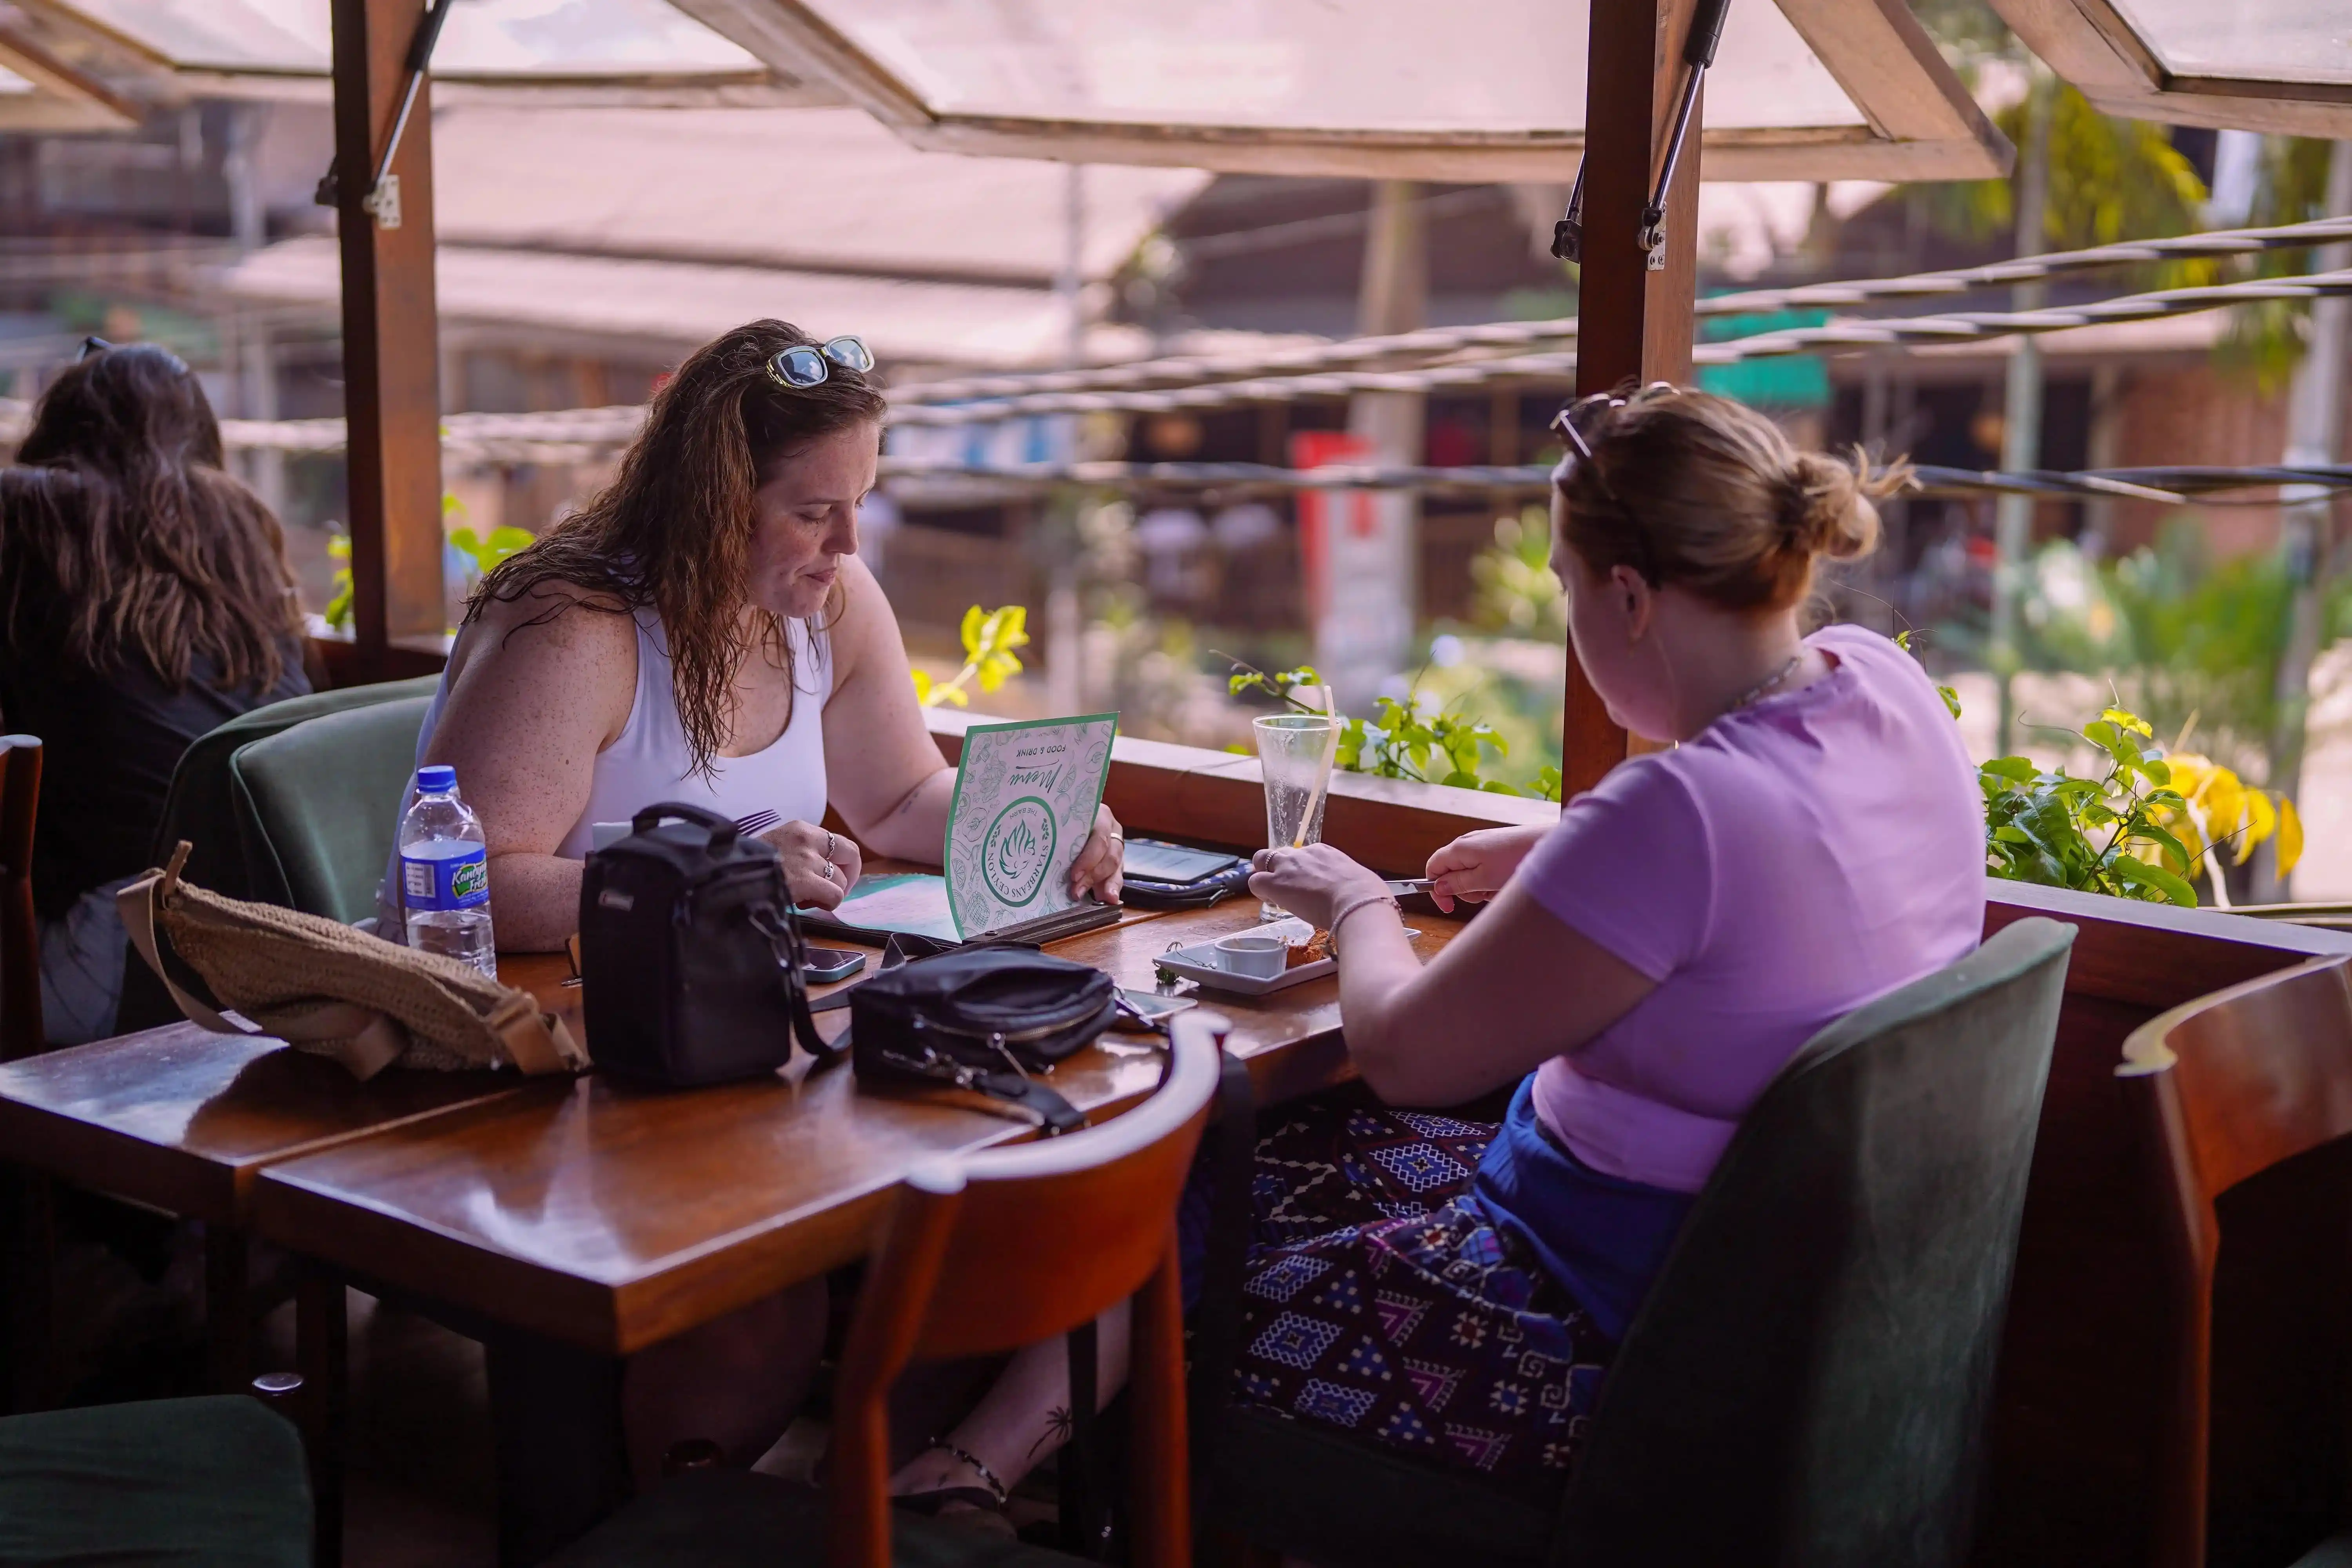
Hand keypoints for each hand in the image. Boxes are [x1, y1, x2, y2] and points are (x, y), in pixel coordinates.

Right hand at [759, 820, 862, 910]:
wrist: (727, 875)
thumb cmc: (749, 865)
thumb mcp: (778, 847)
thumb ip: (802, 853)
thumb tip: (828, 871)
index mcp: (800, 829)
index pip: (839, 842)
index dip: (844, 862)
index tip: (836, 876)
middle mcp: (807, 839)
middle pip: (850, 855)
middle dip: (847, 876)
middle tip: (833, 890)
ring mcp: (806, 859)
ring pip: (841, 881)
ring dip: (828, 894)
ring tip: (807, 899)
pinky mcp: (804, 880)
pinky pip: (835, 895)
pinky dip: (828, 904)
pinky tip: (809, 906)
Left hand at [1068, 805, 1124, 902]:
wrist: (1071, 817)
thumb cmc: (1063, 819)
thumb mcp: (1063, 822)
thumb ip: (1061, 836)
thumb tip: (1044, 857)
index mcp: (1101, 816)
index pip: (1099, 839)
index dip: (1089, 859)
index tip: (1074, 875)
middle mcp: (1112, 830)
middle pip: (1110, 855)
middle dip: (1094, 876)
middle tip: (1077, 891)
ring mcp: (1117, 845)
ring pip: (1117, 866)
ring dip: (1108, 885)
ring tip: (1106, 900)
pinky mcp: (1117, 859)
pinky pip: (1118, 875)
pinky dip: (1112, 888)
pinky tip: (1109, 900)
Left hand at [1248, 843, 1387, 930]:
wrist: (1357, 901)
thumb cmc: (1366, 895)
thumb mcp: (1358, 879)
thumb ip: (1347, 882)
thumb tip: (1354, 891)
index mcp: (1324, 852)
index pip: (1302, 856)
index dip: (1299, 870)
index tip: (1305, 884)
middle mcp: (1303, 854)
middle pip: (1278, 853)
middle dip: (1276, 866)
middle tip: (1284, 886)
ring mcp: (1288, 867)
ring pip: (1261, 859)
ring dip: (1264, 874)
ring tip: (1272, 893)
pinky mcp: (1276, 883)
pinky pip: (1256, 881)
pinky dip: (1260, 890)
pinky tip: (1270, 901)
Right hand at [1425, 824, 1546, 913]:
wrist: (1548, 844)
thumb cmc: (1516, 861)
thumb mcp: (1483, 880)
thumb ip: (1457, 884)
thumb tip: (1438, 887)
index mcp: (1459, 848)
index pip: (1433, 868)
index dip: (1436, 889)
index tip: (1449, 907)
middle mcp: (1468, 843)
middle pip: (1451, 873)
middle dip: (1465, 890)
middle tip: (1484, 894)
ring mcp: (1483, 845)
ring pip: (1470, 874)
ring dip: (1481, 887)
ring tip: (1499, 886)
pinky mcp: (1497, 848)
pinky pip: (1486, 869)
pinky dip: (1492, 880)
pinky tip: (1506, 881)